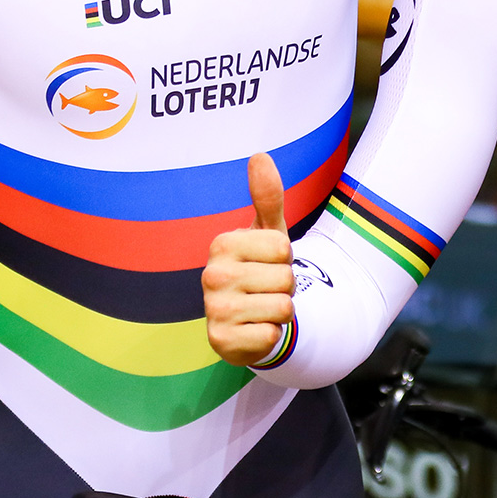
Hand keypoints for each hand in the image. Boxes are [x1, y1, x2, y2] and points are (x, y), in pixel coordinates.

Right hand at [203, 153, 295, 366]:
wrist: (246, 320)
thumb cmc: (259, 269)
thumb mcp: (267, 232)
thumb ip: (267, 196)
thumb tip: (260, 156)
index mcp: (222, 244)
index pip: (283, 247)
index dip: (285, 258)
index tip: (268, 263)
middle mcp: (211, 275)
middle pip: (285, 278)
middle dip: (285, 286)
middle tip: (265, 289)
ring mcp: (213, 310)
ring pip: (282, 307)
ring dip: (280, 311)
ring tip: (261, 307)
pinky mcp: (220, 342)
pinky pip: (272, 335)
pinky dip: (271, 334)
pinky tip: (254, 329)